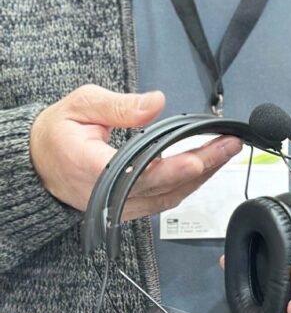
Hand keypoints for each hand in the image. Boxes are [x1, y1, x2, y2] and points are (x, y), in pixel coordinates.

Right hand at [30, 84, 241, 218]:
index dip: (174, 168)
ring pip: (171, 196)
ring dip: (203, 174)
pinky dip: (191, 183)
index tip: (202, 157)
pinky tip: (209, 165)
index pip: (140, 174)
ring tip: (226, 150)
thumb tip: (156, 103)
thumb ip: (119, 106)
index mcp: (92, 168)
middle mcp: (109, 195)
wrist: (38, 163)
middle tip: (230, 143)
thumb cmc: (58, 133)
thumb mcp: (80, 106)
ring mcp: (121, 206)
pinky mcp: (131, 209)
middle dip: (204, 164)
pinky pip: (167, 199)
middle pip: (165, 186)